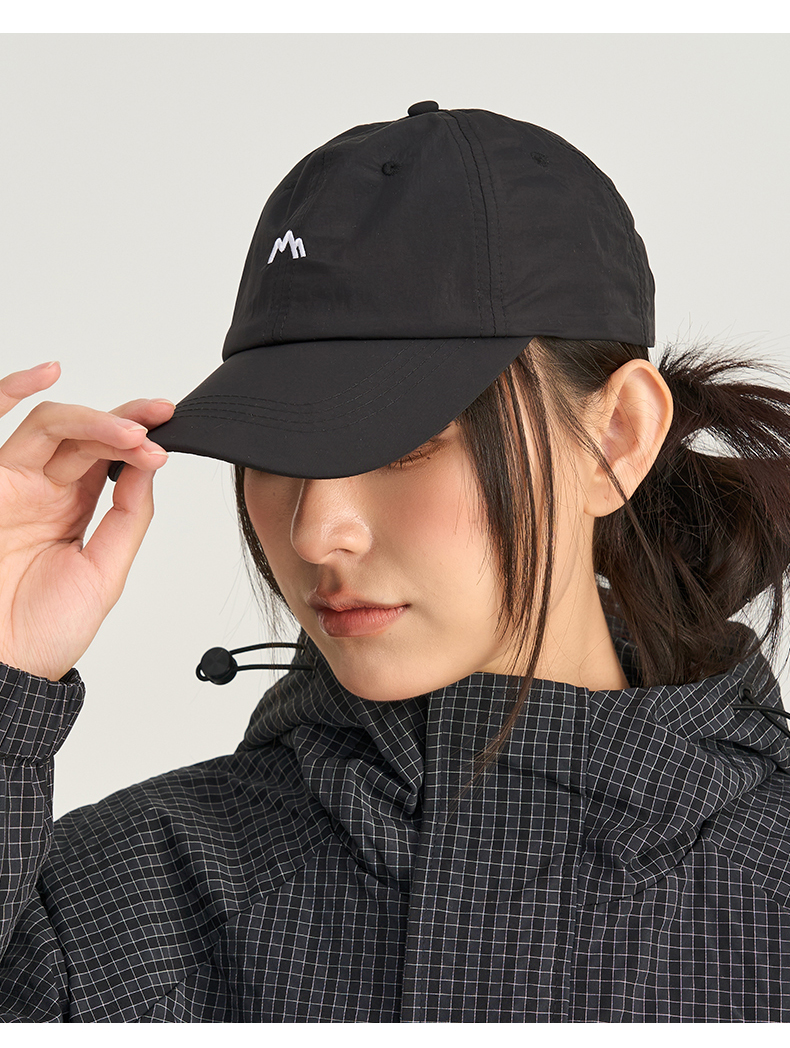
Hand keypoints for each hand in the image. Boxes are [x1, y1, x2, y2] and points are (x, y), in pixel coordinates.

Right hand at [0, 361, 173, 680]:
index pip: (111, 456)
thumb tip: (151, 468)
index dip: (140, 437)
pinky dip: (12, 392)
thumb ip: (127, 517)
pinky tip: (47, 374)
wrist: (5, 667)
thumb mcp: (105, 572)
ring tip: (132, 433)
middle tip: (160, 422)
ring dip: (95, 422)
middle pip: (87, 435)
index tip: (174, 426)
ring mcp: (14, 483)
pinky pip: (0, 427)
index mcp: (75, 507)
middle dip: (127, 423)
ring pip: (53, 427)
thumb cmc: (45, 631)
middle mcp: (44, 488)